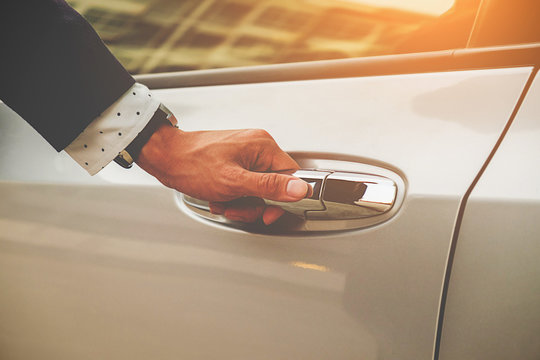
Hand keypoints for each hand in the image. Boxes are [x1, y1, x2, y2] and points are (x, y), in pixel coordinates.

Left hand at [136, 124, 310, 224]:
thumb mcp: (234, 182)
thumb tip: (300, 190)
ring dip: (240, 202)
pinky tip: (218, 197)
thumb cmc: (193, 164)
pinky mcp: (234, 162)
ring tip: (222, 200)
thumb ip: (269, 187)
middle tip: (236, 205)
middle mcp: (257, 147)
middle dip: (253, 203)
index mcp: (263, 146)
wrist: (165, 158)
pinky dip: (232, 196)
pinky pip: (244, 186)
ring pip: (257, 190)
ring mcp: (245, 154)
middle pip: (273, 186)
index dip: (282, 199)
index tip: (268, 211)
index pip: (291, 176)